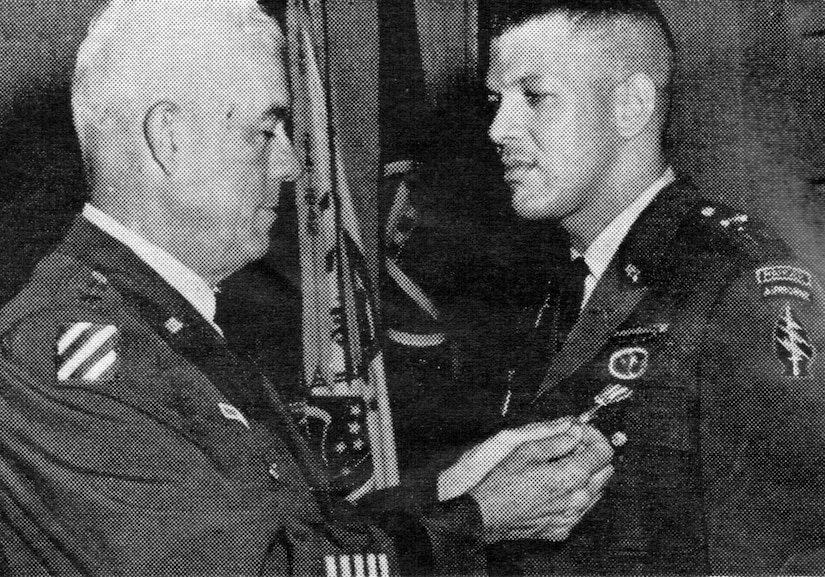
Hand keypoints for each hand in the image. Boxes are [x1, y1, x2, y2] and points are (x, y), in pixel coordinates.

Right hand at [463, 418, 613, 542]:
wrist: (482, 515)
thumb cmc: (499, 483)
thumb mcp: (525, 449)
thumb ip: (556, 438)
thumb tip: (575, 430)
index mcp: (570, 477)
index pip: (605, 451)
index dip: (594, 436)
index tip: (580, 431)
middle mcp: (576, 500)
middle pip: (606, 471)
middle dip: (590, 454)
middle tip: (569, 446)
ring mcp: (571, 517)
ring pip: (596, 491)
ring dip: (584, 475)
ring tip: (558, 467)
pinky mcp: (563, 528)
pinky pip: (581, 509)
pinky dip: (574, 495)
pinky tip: (553, 487)